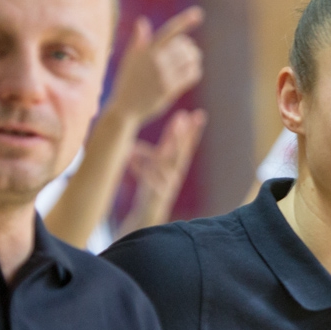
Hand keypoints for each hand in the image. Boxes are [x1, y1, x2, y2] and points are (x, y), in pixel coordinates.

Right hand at [108, 8, 204, 125]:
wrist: (125, 108)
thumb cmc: (127, 82)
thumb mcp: (129, 60)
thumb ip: (138, 42)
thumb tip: (143, 21)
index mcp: (146, 50)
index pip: (169, 31)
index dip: (185, 21)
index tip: (199, 13)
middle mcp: (155, 61)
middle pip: (184, 45)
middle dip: (189, 47)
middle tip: (189, 51)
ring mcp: (163, 75)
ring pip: (190, 59)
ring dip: (195, 58)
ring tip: (192, 60)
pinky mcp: (170, 89)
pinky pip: (191, 75)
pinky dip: (195, 71)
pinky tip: (191, 72)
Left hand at [118, 109, 206, 237]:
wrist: (149, 215)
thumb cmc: (152, 189)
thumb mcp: (154, 167)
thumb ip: (155, 150)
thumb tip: (149, 137)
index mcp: (175, 166)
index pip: (187, 146)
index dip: (193, 131)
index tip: (199, 114)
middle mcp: (175, 173)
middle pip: (181, 151)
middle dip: (183, 133)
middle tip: (185, 116)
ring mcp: (167, 183)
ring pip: (167, 162)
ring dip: (168, 146)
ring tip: (169, 131)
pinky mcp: (156, 193)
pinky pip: (148, 177)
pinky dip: (139, 166)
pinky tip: (131, 153)